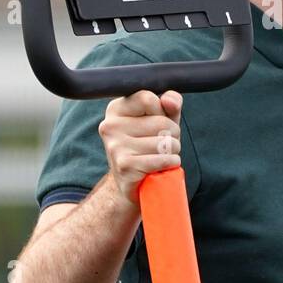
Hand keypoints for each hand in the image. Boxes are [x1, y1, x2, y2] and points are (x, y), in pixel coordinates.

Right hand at [97, 90, 182, 205]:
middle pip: (161, 122)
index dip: (163, 112)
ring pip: (164, 142)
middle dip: (172, 135)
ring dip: (172, 152)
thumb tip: (169, 100)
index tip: (157, 124)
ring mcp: (115, 146)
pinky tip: (161, 168)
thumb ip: (170, 104)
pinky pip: (162, 159)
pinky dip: (170, 164)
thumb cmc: (150, 146)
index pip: (148, 98)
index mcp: (116, 109)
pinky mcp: (124, 166)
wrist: (134, 184)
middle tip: (161, 146)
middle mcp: (110, 125)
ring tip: (159, 157)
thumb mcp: (162, 120)